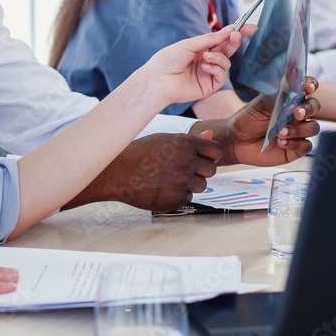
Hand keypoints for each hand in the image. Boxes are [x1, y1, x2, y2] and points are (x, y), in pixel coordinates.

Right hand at [64, 131, 223, 211]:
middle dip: (200, 170)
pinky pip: (187, 198)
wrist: (118, 173)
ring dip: (190, 183)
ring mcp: (182, 182)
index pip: (217, 151)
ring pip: (201, 186)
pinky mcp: (175, 199)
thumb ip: (190, 139)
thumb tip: (209, 135)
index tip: (202, 157)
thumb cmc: (138, 153)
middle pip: (211, 170)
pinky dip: (178, 194)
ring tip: (169, 177)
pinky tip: (162, 187)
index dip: (211, 155)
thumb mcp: (164, 139)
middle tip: (182, 168)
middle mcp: (187, 162)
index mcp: (185, 143)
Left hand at [143, 25, 256, 107]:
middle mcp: (206, 60)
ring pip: (226, 63)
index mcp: (200, 48)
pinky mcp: (209, 86)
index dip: (237, 33)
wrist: (158, 79)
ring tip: (206, 57)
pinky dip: (216, 70)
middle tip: (236, 35)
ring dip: (219, 58)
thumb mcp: (190, 44)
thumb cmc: (168, 59)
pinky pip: (222, 77)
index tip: (250, 27)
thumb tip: (229, 30)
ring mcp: (208, 73)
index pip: (222, 39)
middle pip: (227, 50)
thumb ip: (210, 39)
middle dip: (234, 42)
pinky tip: (205, 67)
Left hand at [213, 77, 321, 165]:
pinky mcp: (295, 148)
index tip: (308, 88)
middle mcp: (296, 114)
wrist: (236, 140)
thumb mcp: (260, 105)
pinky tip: (280, 142)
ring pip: (313, 127)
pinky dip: (295, 143)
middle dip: (308, 109)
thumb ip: (277, 101)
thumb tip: (294, 104)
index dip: (311, 85)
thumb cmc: (248, 119)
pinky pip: (306, 146)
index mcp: (289, 99)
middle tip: (296, 113)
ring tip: (280, 132)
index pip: (306, 88)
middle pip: (314, 107)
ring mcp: (298, 131)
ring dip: (299, 129)